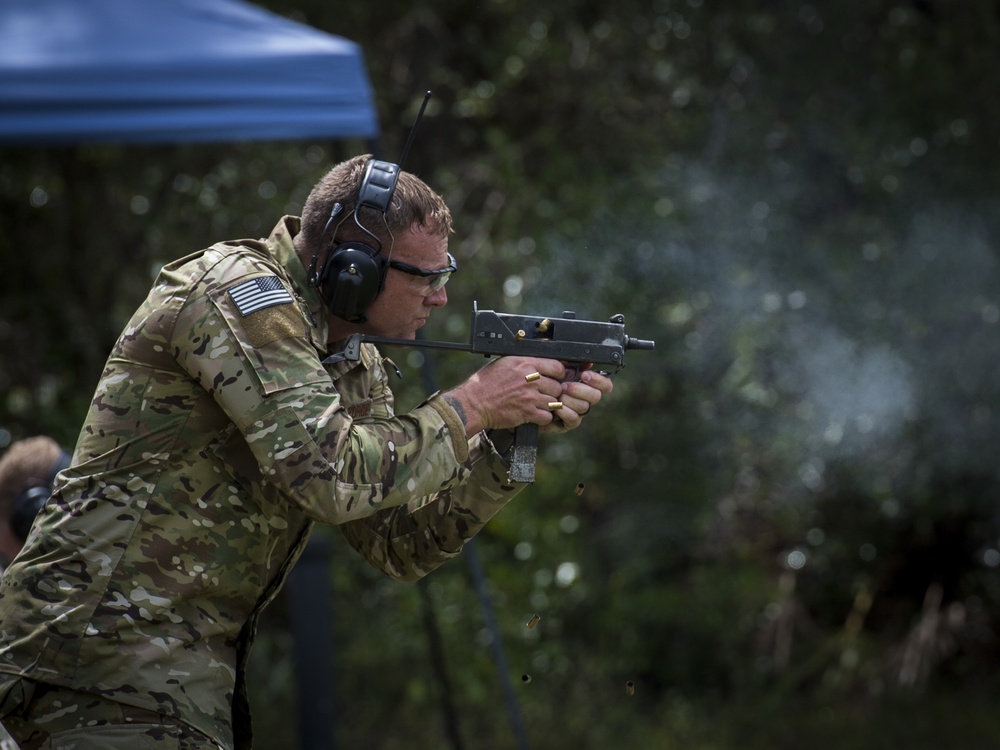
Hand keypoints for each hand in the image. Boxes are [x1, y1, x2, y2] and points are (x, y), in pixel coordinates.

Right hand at [442, 358, 612, 436]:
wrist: (473, 403)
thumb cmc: (485, 383)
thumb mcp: (504, 363)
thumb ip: (523, 362)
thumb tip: (538, 361)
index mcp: (525, 363)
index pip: (556, 366)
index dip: (558, 373)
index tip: (556, 377)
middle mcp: (529, 379)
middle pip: (557, 385)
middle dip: (554, 391)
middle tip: (546, 394)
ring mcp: (530, 397)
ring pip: (555, 401)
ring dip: (550, 404)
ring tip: (540, 404)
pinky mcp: (527, 412)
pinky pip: (547, 416)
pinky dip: (544, 417)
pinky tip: (536, 414)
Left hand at [540, 367, 613, 434]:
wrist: (527, 398)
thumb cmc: (542, 382)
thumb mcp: (556, 369)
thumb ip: (571, 364)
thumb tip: (588, 362)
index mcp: (586, 384)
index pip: (605, 385)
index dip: (599, 380)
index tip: (585, 375)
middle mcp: (585, 399)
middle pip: (596, 396)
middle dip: (580, 390)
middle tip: (565, 386)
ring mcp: (578, 412)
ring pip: (584, 407)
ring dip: (570, 400)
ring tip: (557, 396)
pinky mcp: (569, 423)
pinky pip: (574, 419)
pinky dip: (564, 411)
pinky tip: (555, 407)